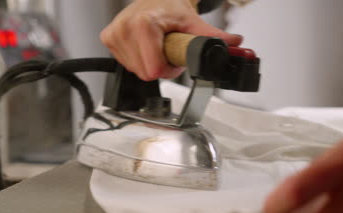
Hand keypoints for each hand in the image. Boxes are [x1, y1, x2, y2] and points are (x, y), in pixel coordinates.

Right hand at [100, 0, 242, 80]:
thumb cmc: (171, 9)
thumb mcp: (193, 23)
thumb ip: (213, 37)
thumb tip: (234, 44)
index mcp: (144, 25)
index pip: (155, 70)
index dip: (169, 69)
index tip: (173, 55)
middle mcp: (125, 28)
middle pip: (146, 73)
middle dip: (160, 67)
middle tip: (166, 50)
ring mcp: (114, 34)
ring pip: (135, 71)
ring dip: (149, 63)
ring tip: (156, 46)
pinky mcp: (108, 38)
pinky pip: (126, 64)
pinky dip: (137, 59)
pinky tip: (144, 46)